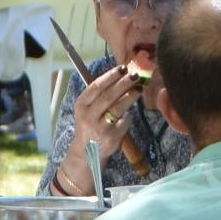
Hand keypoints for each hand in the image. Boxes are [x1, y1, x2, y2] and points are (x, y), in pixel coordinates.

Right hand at [62, 64, 146, 182]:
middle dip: (123, 83)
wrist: (87, 151)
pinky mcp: (111, 137)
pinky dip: (128, 116)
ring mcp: (100, 127)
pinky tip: (129, 114)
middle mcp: (88, 116)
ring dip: (130, 96)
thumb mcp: (88, 108)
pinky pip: (124, 122)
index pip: (96, 87)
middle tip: (136, 75)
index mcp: (81, 105)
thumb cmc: (90, 123)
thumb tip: (122, 75)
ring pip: (118, 108)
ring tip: (139, 89)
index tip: (123, 68)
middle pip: (108, 96)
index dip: (110, 76)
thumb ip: (100, 94)